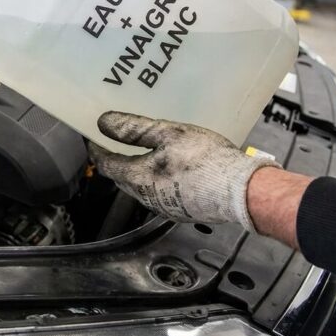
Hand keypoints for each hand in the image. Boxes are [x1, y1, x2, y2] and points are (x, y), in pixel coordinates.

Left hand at [89, 111, 279, 231]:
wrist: (242, 191)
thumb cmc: (206, 161)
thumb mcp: (168, 134)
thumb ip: (134, 129)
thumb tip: (104, 123)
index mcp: (139, 178)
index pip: (106, 165)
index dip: (97, 150)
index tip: (92, 139)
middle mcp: (147, 198)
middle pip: (122, 179)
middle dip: (115, 162)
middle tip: (114, 144)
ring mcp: (165, 208)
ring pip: (141, 189)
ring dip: (136, 172)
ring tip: (141, 154)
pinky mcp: (183, 212)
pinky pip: (160, 195)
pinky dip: (156, 181)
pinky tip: (169, 171)